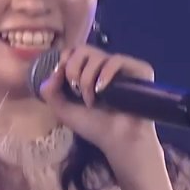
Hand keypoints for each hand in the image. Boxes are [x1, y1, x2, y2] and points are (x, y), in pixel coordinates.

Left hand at [38, 45, 164, 175]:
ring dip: (87, 78)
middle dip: (73, 68)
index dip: (65, 60)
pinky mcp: (139, 70)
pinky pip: (116, 60)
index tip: (61, 78)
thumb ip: (50, 91)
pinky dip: (104, 74)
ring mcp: (123, 68)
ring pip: (97, 55)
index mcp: (90, 72)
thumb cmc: (94, 127)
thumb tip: (53, 70)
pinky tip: (101, 90)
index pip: (74, 52)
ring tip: (90, 99)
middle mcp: (106, 67)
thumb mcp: (64, 111)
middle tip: (74, 87)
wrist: (118, 140)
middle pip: (83, 49)